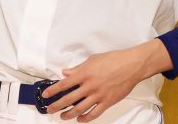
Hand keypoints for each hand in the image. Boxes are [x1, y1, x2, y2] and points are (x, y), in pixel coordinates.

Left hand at [42, 39, 171, 121]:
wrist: (131, 65)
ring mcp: (98, 95)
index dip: (53, 91)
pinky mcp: (107, 102)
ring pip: (79, 109)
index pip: (64, 84)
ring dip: (69, 114)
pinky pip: (94, 113)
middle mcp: (89, 86)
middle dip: (57, 105)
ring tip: (63, 116)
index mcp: (84, 74)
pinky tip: (80, 119)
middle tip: (50, 109)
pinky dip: (85, 118)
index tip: (45, 95)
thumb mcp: (93, 60)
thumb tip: (66, 73)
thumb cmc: (113, 60)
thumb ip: (78, 68)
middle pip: (69, 99)